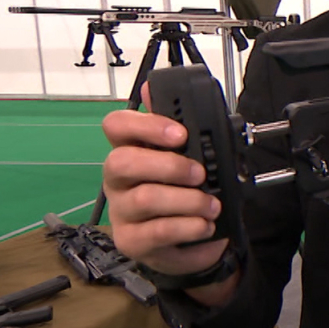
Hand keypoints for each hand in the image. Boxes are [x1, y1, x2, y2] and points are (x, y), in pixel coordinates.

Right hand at [101, 82, 229, 279]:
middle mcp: (118, 179)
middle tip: (200, 173)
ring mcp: (121, 211)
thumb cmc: (185, 191)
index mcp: (131, 149)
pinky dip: (189, 227)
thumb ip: (176, 125)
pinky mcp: (132, 240)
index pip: (116, 126)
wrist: (192, 240)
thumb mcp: (189, 156)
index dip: (145, 126)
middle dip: (169, 165)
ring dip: (188, 200)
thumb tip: (154, 86)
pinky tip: (205, 225)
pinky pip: (157, 231)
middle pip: (122, 162)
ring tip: (212, 205)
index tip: (180, 133)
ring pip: (145, 198)